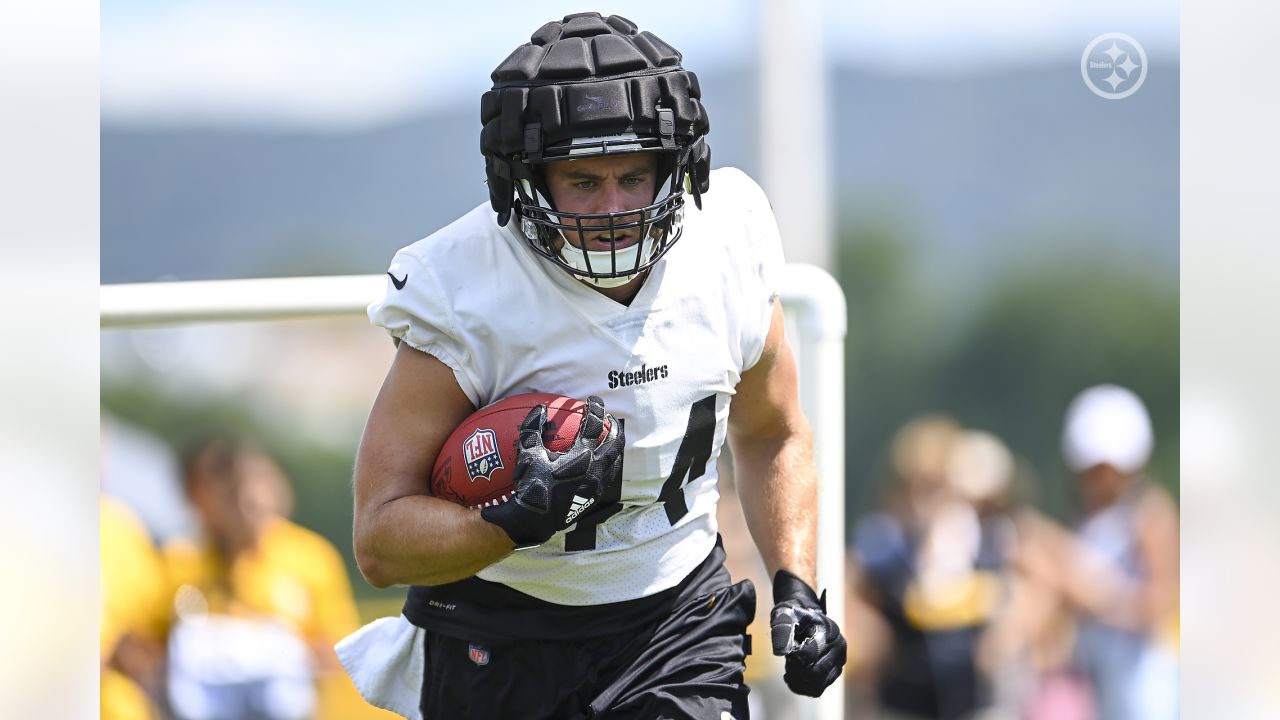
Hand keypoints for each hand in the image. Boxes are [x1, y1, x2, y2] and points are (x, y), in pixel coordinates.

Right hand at [481, 395, 623, 547]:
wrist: (536, 518)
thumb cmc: (530, 485)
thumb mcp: (527, 454)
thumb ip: (532, 428)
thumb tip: (539, 408)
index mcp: (582, 455)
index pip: (594, 425)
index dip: (595, 409)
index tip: (592, 400)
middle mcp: (595, 468)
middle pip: (615, 441)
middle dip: (614, 426)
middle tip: (608, 417)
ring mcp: (598, 483)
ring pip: (615, 458)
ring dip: (615, 444)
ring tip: (609, 436)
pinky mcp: (595, 495)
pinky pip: (609, 473)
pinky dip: (609, 461)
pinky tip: (602, 460)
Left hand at [769, 569, 847, 696]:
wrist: (802, 618)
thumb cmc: (793, 615)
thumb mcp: (785, 616)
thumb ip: (782, 629)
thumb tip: (781, 652)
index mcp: (830, 632)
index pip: (811, 655)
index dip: (794, 658)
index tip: (788, 654)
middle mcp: (839, 649)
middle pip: (817, 674)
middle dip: (797, 671)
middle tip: (788, 663)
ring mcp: (838, 663)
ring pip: (817, 685)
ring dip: (798, 680)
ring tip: (790, 667)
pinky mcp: (832, 674)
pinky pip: (817, 690)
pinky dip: (800, 687)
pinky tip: (792, 676)